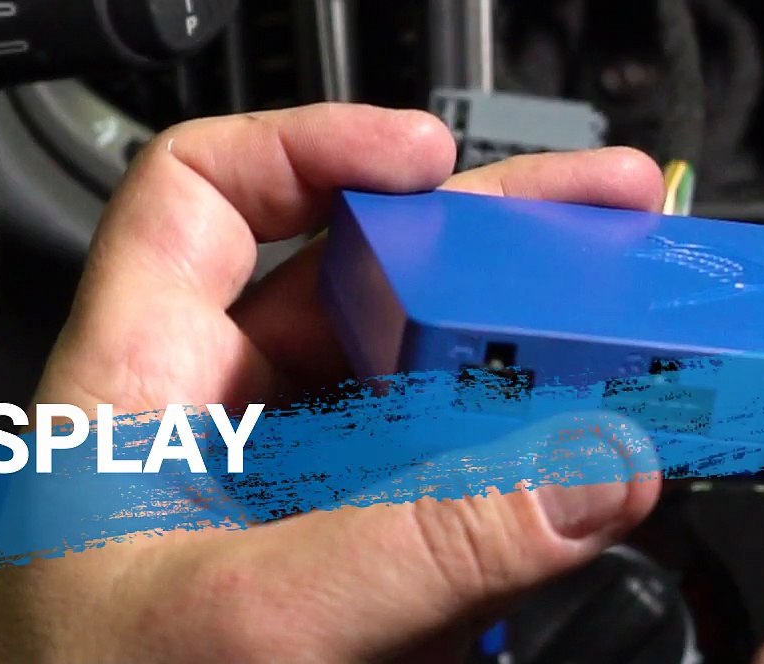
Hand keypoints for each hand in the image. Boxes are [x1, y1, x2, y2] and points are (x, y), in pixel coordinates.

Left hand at [0, 103, 666, 662]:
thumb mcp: (242, 625)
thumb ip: (423, 545)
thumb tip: (592, 467)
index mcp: (130, 398)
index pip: (202, 199)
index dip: (318, 147)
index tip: (430, 160)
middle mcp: (217, 441)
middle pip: (355, 288)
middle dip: (485, 244)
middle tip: (601, 218)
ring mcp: (293, 523)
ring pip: (425, 401)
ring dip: (530, 366)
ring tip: (633, 338)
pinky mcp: (354, 599)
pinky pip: (457, 511)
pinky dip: (535, 490)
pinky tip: (600, 474)